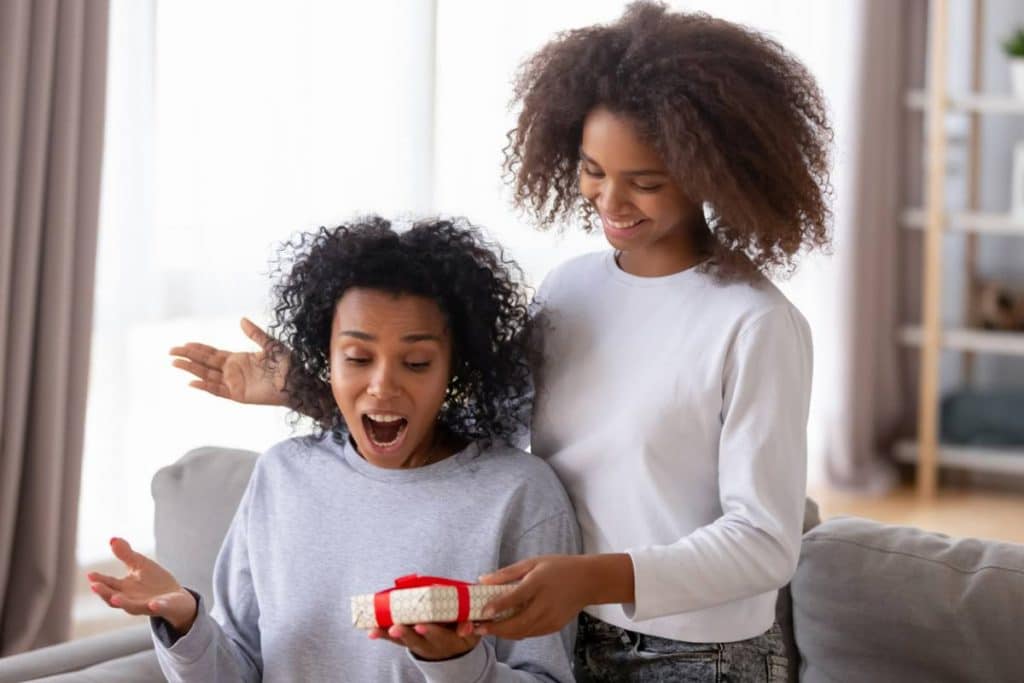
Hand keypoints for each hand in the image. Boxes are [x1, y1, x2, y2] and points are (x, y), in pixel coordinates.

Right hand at [87, 537, 197, 634]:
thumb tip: (112, 539)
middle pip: (115, 598)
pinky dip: (155, 606)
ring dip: (123, 603)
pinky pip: (158, 608)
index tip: (90, 575)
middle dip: (104, 593)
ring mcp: (146, 605)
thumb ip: (126, 554)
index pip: (109, 585)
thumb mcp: (140, 565)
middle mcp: (132, 599)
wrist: (177, 597)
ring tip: (115, 598)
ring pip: (132, 606)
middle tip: (94, 586)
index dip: (99, 580)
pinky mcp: (163, 606)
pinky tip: (154, 604)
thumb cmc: (154, 581)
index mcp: (125, 589)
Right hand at [170, 317, 289, 405]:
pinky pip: (218, 390)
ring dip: (191, 370)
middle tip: (171, 352)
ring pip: (207, 376)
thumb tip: (241, 319)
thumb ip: (255, 334)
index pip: (212, 353)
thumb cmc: (288, 364)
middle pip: (205, 363)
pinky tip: (192, 382)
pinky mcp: (238, 395)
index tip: (183, 343)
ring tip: (175, 363)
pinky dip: (205, 387)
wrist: (298, 382)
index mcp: (238, 359)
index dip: (198, 349)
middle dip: (188, 357)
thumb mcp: (271, 345)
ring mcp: (234, 383)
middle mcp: (233, 371)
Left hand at [368, 622, 478, 660]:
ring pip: (403, 640)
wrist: (453, 650)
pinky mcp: (408, 642)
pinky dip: (382, 634)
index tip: (420, 626)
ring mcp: (418, 644)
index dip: (430, 631)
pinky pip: (394, 640)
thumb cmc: (462, 632)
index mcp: (448, 640)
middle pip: (417, 640)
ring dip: (389, 635)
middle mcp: (430, 645)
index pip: (440, 636)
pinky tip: (371, 631)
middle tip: (395, 628)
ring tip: (376, 630)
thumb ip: (470, 627)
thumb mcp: (472, 632)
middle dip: (406, 633)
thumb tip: (467, 626)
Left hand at [472, 555, 591, 639]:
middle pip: (518, 622)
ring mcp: (551, 618)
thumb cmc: (558, 568)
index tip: (484, 611)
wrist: (588, 581)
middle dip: (497, 628)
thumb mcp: (533, 562)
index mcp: (539, 583)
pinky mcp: (554, 626)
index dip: (499, 605)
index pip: (517, 596)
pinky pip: (531, 633)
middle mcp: (546, 604)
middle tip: (479, 627)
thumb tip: (483, 579)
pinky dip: (517, 632)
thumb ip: (507, 573)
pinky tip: (506, 627)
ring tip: (488, 629)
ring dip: (504, 633)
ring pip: (523, 632)